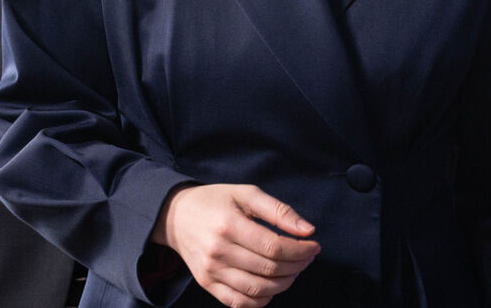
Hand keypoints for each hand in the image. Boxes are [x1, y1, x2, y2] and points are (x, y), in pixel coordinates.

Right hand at [151, 183, 319, 307]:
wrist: (175, 216)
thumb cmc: (216, 201)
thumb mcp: (246, 194)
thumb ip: (278, 210)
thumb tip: (308, 230)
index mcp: (228, 224)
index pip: (274, 246)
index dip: (300, 250)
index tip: (314, 245)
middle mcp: (218, 251)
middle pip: (269, 269)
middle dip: (297, 265)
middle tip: (307, 256)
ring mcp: (211, 272)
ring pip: (258, 289)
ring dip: (285, 283)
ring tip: (294, 270)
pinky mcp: (207, 284)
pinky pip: (240, 302)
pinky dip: (263, 298)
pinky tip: (273, 285)